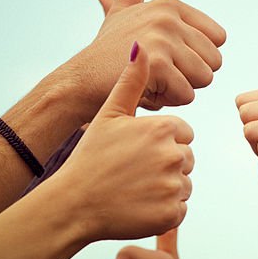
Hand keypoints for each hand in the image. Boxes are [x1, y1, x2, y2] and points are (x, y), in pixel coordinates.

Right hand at [51, 42, 194, 241]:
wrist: (72, 204)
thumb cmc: (90, 157)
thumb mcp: (109, 114)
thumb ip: (132, 81)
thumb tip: (140, 45)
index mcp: (164, 128)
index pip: (182, 134)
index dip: (160, 143)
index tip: (135, 152)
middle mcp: (174, 155)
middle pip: (186, 159)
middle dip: (165, 166)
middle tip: (133, 172)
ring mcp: (173, 186)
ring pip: (184, 185)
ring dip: (165, 189)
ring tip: (134, 189)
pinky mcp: (171, 213)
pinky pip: (179, 211)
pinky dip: (163, 212)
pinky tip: (138, 206)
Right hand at [67, 0, 226, 113]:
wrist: (78, 82)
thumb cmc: (107, 50)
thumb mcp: (123, 9)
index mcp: (170, 4)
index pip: (218, 40)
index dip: (195, 56)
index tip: (164, 55)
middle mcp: (168, 16)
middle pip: (214, 61)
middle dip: (190, 75)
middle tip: (157, 72)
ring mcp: (162, 37)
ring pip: (204, 78)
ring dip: (180, 89)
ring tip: (152, 80)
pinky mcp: (157, 63)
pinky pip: (187, 94)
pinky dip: (169, 101)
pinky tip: (145, 91)